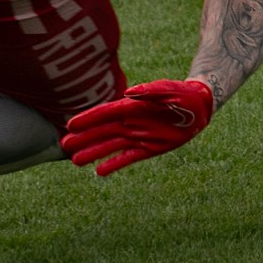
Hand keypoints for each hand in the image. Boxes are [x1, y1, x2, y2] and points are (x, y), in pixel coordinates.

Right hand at [60, 79, 214, 176]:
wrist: (198, 107)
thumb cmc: (182, 94)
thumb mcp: (167, 90)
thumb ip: (149, 92)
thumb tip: (128, 93)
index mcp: (132, 106)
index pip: (105, 113)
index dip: (88, 119)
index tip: (71, 124)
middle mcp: (131, 122)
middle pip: (102, 131)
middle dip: (84, 137)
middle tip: (64, 145)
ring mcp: (138, 136)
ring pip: (110, 146)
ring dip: (93, 152)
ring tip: (75, 160)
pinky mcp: (148, 148)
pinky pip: (127, 158)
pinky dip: (113, 164)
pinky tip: (98, 172)